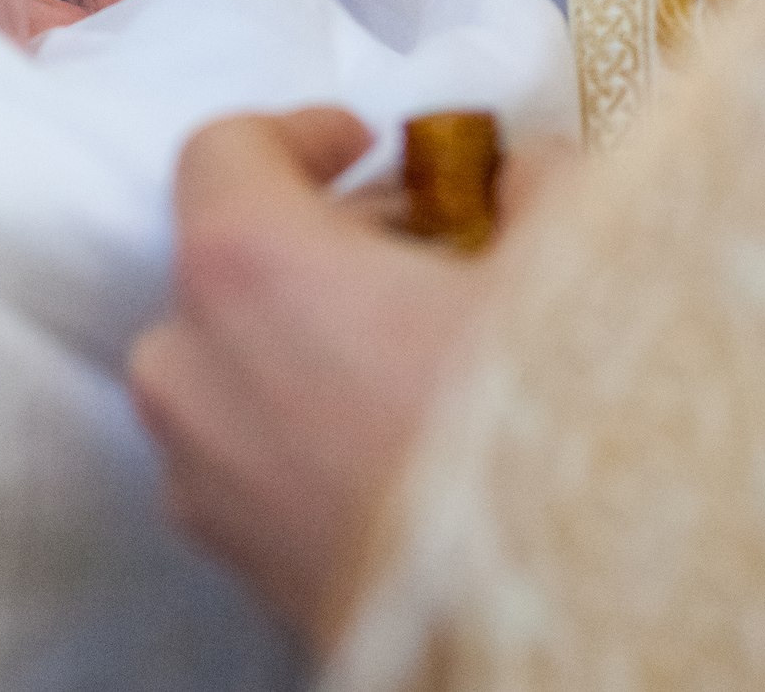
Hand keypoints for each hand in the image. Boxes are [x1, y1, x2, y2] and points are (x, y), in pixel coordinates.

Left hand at [127, 108, 544, 646]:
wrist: (554, 631)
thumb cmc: (547, 434)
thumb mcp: (576, 267)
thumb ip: (539, 185)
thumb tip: (528, 170)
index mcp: (243, 267)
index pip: (222, 150)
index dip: (299, 133)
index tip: (368, 144)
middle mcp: (188, 364)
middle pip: (229, 261)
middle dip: (325, 243)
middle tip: (431, 250)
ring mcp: (196, 471)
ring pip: (234, 363)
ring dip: (314, 337)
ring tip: (429, 351)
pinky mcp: (229, 556)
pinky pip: (250, 453)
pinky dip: (310, 424)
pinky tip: (413, 442)